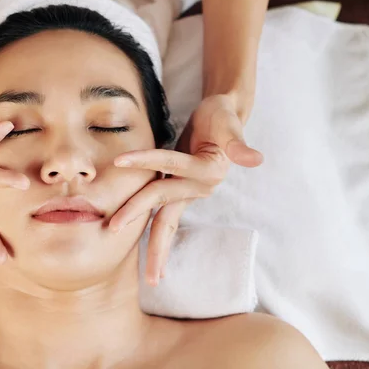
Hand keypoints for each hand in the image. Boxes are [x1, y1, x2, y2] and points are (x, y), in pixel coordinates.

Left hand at [109, 94, 262, 285]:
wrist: (222, 117)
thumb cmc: (223, 117)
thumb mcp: (229, 124)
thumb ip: (238, 143)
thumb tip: (256, 159)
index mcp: (208, 172)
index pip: (170, 168)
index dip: (145, 162)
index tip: (119, 160)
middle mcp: (197, 187)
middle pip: (164, 210)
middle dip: (144, 228)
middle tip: (112, 234)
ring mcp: (188, 191)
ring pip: (163, 218)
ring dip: (146, 236)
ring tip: (127, 250)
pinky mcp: (179, 188)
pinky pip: (161, 208)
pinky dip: (149, 223)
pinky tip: (138, 238)